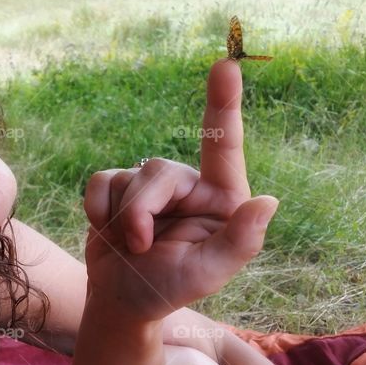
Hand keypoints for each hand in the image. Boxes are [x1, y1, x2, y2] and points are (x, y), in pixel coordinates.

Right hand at [81, 59, 278, 322]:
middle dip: (141, 212)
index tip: (226, 65)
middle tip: (140, 248)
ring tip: (129, 248)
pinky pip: (102, 180)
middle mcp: (190, 185)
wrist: (120, 299)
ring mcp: (153, 185)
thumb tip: (267, 202)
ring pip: (130, 177)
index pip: (224, 146)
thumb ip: (238, 241)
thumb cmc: (167, 290)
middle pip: (160, 172)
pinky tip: (106, 230)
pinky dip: (98, 208)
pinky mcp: (119, 186)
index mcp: (221, 199)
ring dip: (122, 217)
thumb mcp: (206, 274)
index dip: (223, 104)